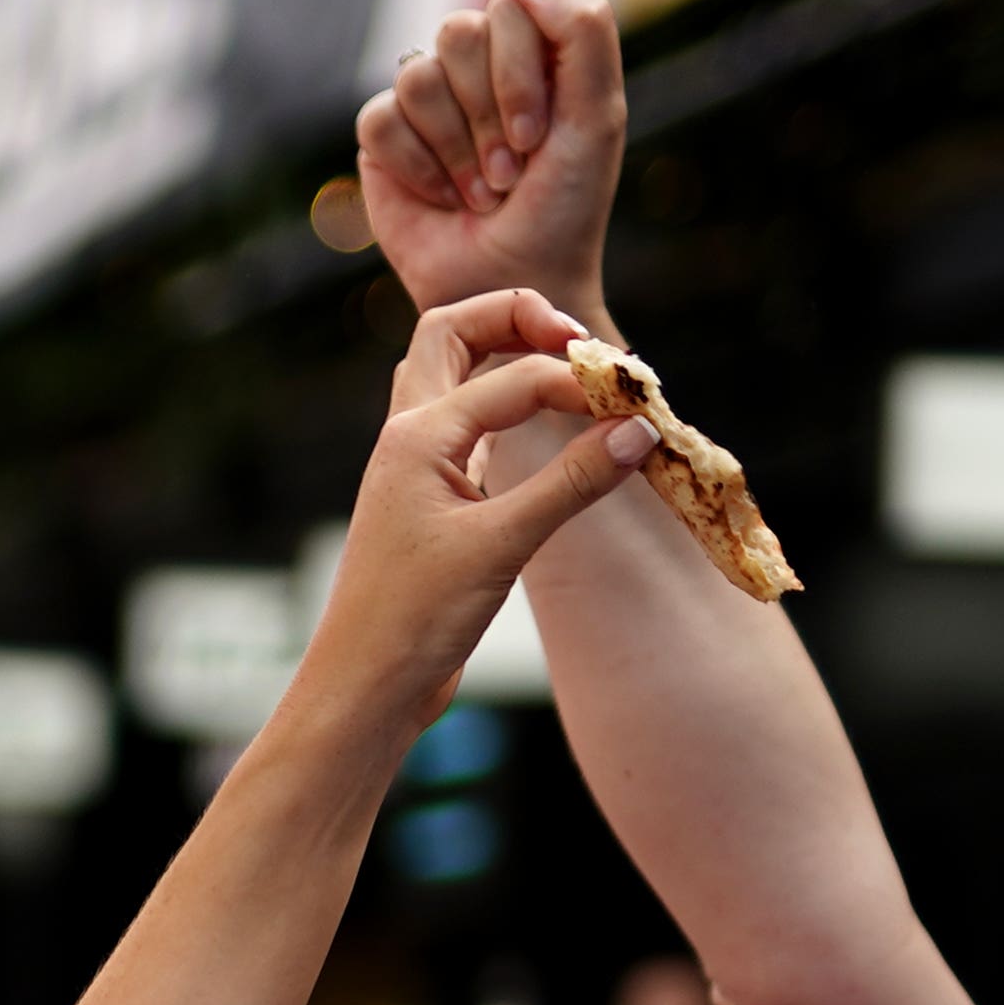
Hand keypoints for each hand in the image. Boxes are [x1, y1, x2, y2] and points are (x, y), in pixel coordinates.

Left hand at [286, 288, 659, 739]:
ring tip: (568, 371)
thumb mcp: (502, 545)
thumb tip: (637, 431)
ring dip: (505, 357)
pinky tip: (543, 427)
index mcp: (417, 435)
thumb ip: (571, 483)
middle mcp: (408, 436)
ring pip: (453, 375)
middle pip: (453, 333)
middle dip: (515, 318)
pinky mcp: (431, 498)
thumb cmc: (415, 620)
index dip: (579, 381)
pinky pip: (465, 424)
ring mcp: (415, 465)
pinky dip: (504, 407)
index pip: (513, 376)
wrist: (365, 686)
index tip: (638, 404)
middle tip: (577, 341)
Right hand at [354, 0, 623, 321]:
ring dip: (456, 148)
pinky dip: (417, 165)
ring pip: (419, 76)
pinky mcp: (382, 138)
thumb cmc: (564, 206)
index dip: (519, 73)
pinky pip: (380, 118)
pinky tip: (439, 197)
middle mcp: (476, 63)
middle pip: (459, 31)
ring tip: (478, 193)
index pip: (510, 5)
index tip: (537, 138)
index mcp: (531, 46)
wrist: (514, 282)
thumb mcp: (597, 117)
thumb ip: (583, 31)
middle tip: (508, 173)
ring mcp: (426, 98)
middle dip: (488, 114)